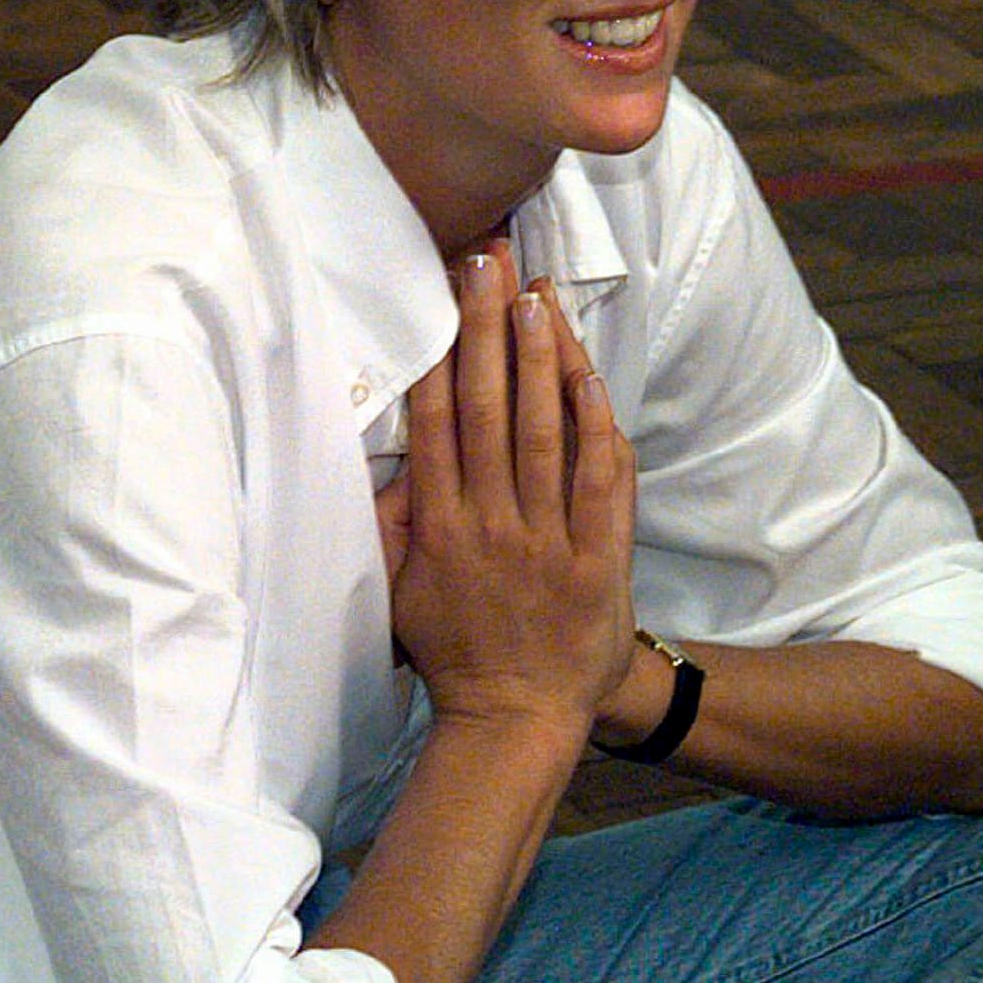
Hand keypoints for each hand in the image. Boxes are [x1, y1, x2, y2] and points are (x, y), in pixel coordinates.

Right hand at [378, 249, 637, 741]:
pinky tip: (589, 377)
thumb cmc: (455, 651)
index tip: (448, 294)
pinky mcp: (596, 561)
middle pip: (487, 408)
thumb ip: (393, 525)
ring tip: (535, 297)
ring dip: (539, 360)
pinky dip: (596, 427)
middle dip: (488, 328)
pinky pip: (600, 483)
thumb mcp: (401, 590)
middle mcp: (489, 524)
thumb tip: (382, 464)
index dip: (443, 350)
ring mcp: (546, 541)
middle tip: (489, 262)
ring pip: (542, 433)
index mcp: (440, 526)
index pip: (438, 420)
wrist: (516, 719)